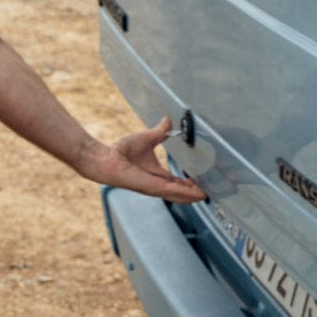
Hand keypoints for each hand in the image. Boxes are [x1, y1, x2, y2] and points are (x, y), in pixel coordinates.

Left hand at [78, 116, 205, 202]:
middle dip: (194, 193)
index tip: (202, 182)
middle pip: (180, 193)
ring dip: (192, 195)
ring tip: (206, 195)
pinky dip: (184, 193)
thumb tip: (167, 120)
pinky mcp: (151, 187)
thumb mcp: (147, 139)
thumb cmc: (121, 151)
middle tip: (209, 192)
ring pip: (179, 196)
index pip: (176, 183)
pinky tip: (196, 193)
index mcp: (157, 176)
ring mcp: (154, 187)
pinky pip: (171, 191)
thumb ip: (160, 132)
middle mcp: (157, 184)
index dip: (189, 185)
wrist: (106, 157)